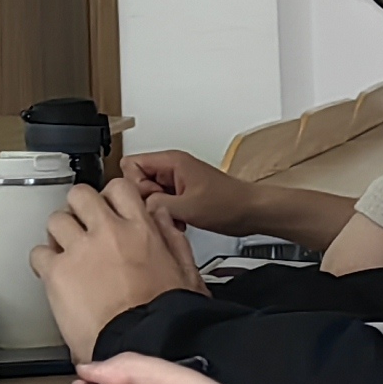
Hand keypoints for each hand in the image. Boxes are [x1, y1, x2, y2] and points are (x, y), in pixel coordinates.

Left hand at [29, 176, 200, 356]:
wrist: (142, 344)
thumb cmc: (165, 318)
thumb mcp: (186, 273)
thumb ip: (172, 239)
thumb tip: (160, 217)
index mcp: (141, 230)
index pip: (118, 188)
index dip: (109, 198)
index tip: (107, 209)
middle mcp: (108, 233)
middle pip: (80, 195)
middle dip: (79, 208)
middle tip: (81, 225)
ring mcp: (80, 251)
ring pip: (56, 219)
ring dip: (59, 233)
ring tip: (65, 250)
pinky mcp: (57, 273)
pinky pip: (38, 253)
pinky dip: (43, 261)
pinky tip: (53, 273)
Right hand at [120, 146, 252, 227]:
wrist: (251, 212)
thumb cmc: (230, 203)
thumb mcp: (188, 207)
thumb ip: (156, 204)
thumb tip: (137, 206)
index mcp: (172, 161)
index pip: (131, 164)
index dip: (135, 185)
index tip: (149, 199)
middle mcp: (172, 168)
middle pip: (138, 180)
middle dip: (147, 200)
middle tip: (164, 210)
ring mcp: (177, 181)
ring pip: (149, 193)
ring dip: (158, 210)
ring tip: (175, 218)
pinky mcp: (183, 194)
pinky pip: (162, 202)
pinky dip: (166, 214)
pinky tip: (180, 222)